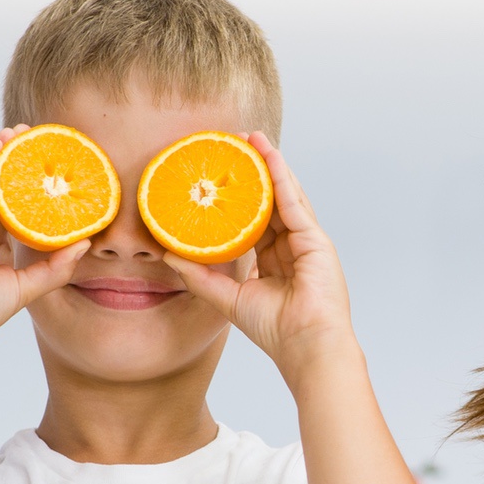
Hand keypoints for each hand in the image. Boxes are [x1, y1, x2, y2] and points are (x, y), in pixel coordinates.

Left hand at [161, 133, 355, 382]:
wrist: (305, 346)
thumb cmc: (275, 330)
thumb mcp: (228, 298)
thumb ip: (199, 277)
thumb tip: (167, 255)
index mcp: (276, 260)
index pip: (255, 220)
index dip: (239, 198)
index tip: (221, 175)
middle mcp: (292, 247)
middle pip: (271, 201)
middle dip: (254, 172)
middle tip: (234, 145)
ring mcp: (307, 242)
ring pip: (285, 195)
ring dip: (269, 164)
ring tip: (251, 138)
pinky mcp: (316, 240)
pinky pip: (294, 203)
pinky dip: (282, 178)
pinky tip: (269, 156)